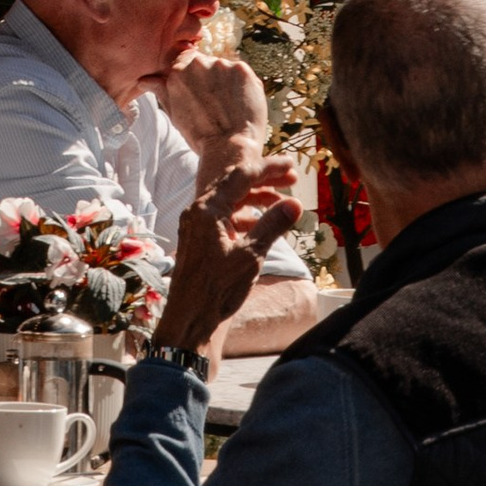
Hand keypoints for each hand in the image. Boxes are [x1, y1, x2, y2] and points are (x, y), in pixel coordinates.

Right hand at [148, 47, 269, 174]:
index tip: (199, 93)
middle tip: (215, 104)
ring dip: (226, 82)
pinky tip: (240, 104)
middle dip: (209, 79)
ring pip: (224, 68)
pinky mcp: (242, 69)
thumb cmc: (200, 135)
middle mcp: (198, 62)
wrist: (229, 149)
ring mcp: (221, 64)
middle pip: (205, 63)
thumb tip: (144, 80)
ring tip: (228, 106)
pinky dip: (242, 86)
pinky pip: (241, 74)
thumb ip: (161, 91)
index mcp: (177, 71)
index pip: (185, 61)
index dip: (193, 78)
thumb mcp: (175, 113)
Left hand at [154, 158, 304, 357]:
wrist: (190, 319)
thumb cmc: (217, 289)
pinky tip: (260, 223)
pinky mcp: (199, 239)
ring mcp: (196, 225)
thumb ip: (273, 225)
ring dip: (256, 198)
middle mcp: (198, 211)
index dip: (269, 168)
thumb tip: (295, 204)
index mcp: (207, 209)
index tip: (292, 166)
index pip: (242, 175)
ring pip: (230, 200)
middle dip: (264, 179)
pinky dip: (244, 215)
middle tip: (292, 179)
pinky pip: (224, 217)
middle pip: (234, 184)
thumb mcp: (251, 255)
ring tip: (282, 203)